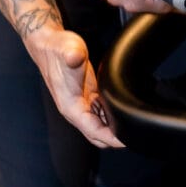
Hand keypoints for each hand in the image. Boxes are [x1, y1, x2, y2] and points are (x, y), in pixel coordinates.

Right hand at [23, 25, 122, 148]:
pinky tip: (122, 110)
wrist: (50, 45)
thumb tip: (75, 56)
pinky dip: (111, 116)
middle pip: (98, 135)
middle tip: (135, 134)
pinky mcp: (88, 95)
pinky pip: (101, 113)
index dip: (111, 138)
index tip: (126, 141)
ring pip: (100, 125)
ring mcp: (82, 104)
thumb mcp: (68, 49)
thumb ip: (72, 55)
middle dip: (115, 138)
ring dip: (114, 128)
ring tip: (133, 125)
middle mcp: (76, 110)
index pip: (93, 131)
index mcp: (71, 107)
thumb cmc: (57, 49)